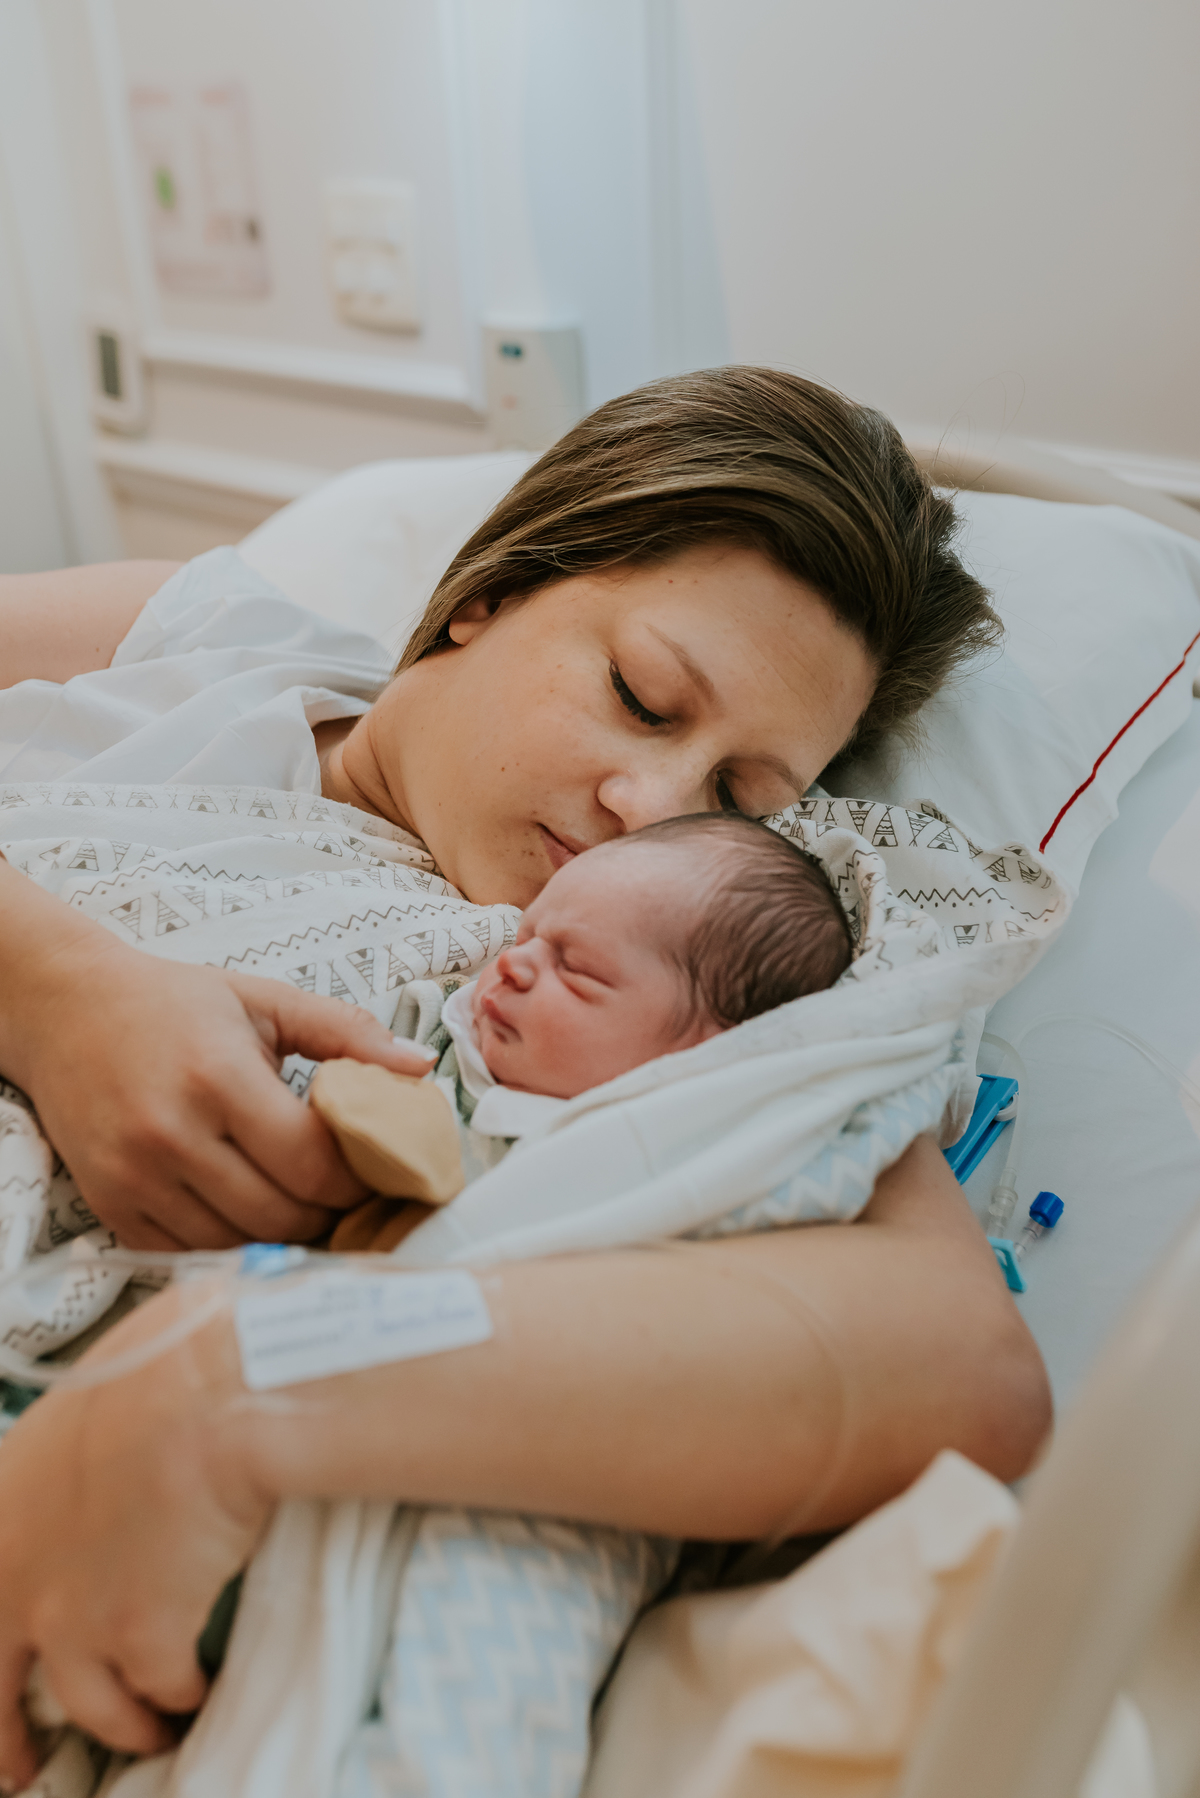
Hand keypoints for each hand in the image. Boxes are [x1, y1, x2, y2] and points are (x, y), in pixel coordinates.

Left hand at [0, 1283, 265, 1788]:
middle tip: (23, 1764)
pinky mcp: (144, 1639)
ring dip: (121, 1722)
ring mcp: (77, 1618)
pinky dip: (179, 1696)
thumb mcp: (82, 1411)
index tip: (3, 1677)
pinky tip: (195, 1690)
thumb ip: (70, 1465)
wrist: (206, 1396)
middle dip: (9, 1740)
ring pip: (90, 1707)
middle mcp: (17, 1579)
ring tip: (146, 1728)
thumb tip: (100, 1473)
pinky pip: (161, 1691)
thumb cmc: (157, 1369)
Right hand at [14, 932, 434, 1249]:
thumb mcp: (265, 1000)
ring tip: (305, 1203)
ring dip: (284, 1232)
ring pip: (239, 1243)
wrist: (67, 1011)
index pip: (312, 1163)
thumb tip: (421, 1066)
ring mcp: (135, 1178)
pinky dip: (230, 1242)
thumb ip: (347, 1031)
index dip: (359, 1176)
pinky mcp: (110, 1206)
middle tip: (349, 1192)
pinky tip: (250, 1210)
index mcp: (219, 1077)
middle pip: (282, 1213)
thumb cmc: (176, 1004)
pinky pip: (188, 1253)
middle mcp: (172, 1135)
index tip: (377, 1166)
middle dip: (330, 1211)